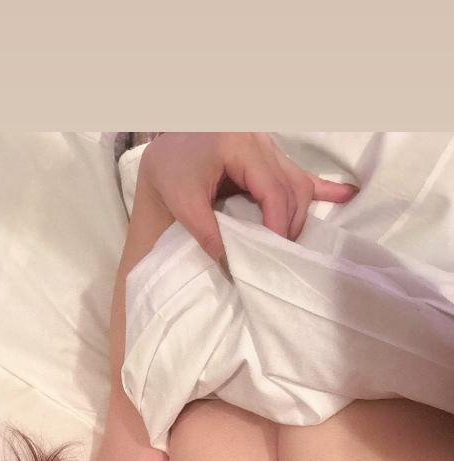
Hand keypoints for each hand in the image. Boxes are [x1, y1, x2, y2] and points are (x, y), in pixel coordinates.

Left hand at [138, 132, 359, 259]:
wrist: (165, 149)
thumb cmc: (170, 170)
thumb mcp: (183, 203)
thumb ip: (208, 234)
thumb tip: (234, 267)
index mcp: (238, 143)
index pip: (273, 190)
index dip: (279, 225)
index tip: (274, 254)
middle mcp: (259, 140)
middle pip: (292, 189)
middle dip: (289, 226)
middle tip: (277, 256)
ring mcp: (268, 146)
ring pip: (298, 184)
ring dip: (298, 216)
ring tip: (291, 243)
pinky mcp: (270, 156)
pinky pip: (301, 173)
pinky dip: (323, 187)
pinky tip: (348, 193)